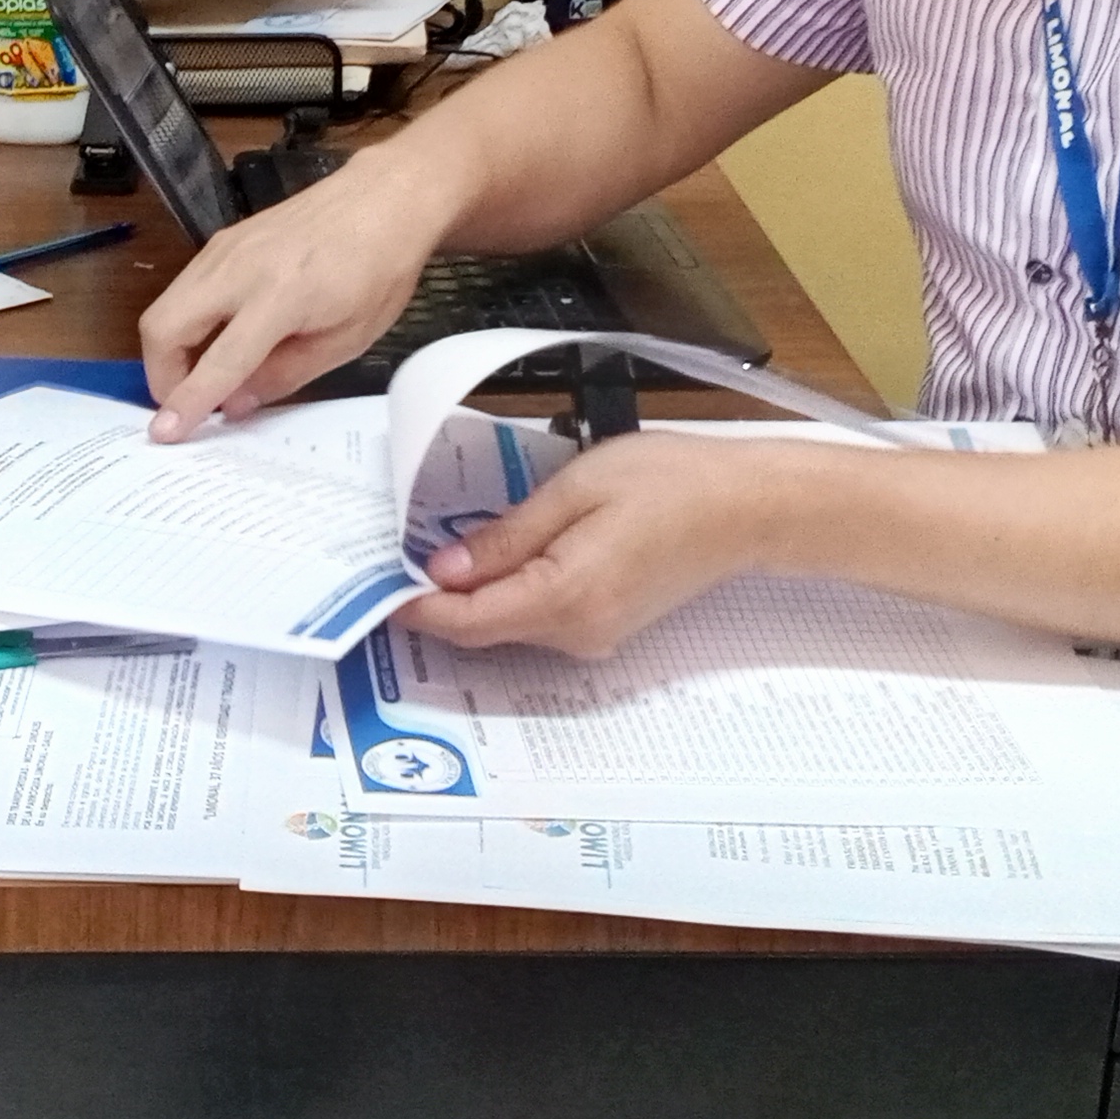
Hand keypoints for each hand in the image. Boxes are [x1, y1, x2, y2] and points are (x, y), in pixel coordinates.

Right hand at [136, 158, 448, 436]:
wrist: (382, 198)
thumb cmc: (378, 271)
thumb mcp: (347, 339)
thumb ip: (286, 374)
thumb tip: (233, 404)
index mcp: (280, 296)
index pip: (220, 361)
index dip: (189, 402)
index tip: (167, 434)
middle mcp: (239, 269)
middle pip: (162, 327)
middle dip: (162, 375)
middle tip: (186, 403)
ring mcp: (224, 249)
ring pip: (165, 306)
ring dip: (170, 350)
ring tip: (202, 375)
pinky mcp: (222, 240)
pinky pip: (183, 289)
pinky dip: (183, 323)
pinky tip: (215, 340)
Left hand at [397, 435, 826, 656]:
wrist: (746, 507)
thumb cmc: (670, 483)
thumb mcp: (575, 491)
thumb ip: (506, 537)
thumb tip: (443, 569)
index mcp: (565, 598)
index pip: (466, 620)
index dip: (413, 606)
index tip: (373, 583)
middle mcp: (577, 633)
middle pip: (482, 629)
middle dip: (435, 600)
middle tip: (391, 556)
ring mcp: (594, 635)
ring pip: (508, 625)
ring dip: (471, 595)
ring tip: (435, 549)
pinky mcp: (605, 626)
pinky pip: (538, 618)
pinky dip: (507, 594)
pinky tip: (494, 559)